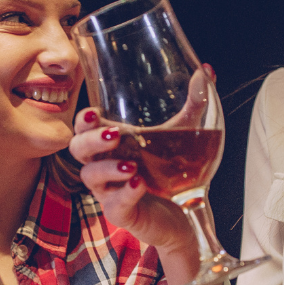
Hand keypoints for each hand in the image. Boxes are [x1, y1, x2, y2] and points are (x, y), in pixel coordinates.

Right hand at [70, 104, 224, 284]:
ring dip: (108, 168)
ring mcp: (111, 191)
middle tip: (114, 134)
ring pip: (90, 177)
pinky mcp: (123, 214)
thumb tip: (206, 70)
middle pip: (77, 150)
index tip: (93, 113)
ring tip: (132, 164)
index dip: (82, 121)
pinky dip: (126, 193)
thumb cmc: (176, 170)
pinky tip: (140, 183)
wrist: (188, 211)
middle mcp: (106, 166)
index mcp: (114, 145)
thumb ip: (194, 104)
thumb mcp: (186, 133)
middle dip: (90, 140)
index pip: (84, 129)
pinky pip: (114, 205)